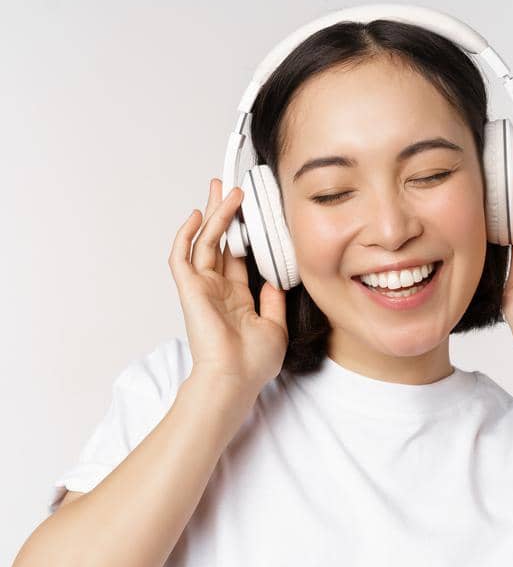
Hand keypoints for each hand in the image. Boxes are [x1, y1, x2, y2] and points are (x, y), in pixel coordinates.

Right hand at [168, 178, 287, 392]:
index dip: (244, 235)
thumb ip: (274, 301)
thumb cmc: (253, 362)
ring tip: (226, 191)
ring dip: (215, 215)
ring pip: (205, 242)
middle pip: (218, 243)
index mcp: (236, 298)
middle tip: (229, 188)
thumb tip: (276, 281)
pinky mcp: (190, 289)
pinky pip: (182, 256)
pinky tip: (198, 216)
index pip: (238, 258)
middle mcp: (217, 289)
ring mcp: (202, 288)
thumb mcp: (275, 326)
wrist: (236, 378)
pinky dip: (187, 235)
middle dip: (224, 215)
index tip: (252, 215)